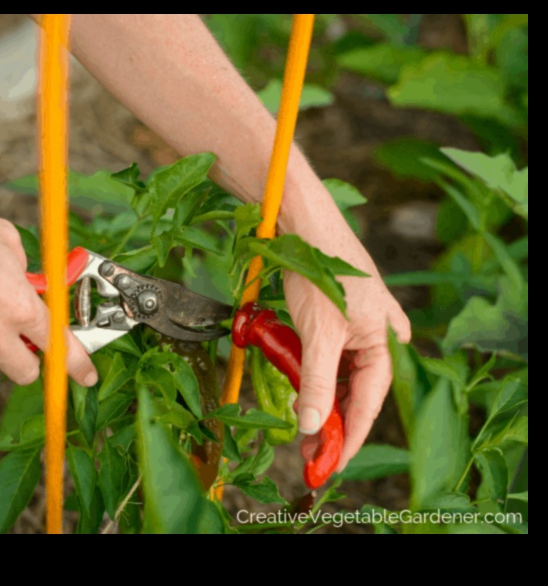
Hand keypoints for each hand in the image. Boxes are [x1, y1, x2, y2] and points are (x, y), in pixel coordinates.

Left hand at [283, 245, 410, 471]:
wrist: (303, 225)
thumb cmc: (319, 272)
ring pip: (340, 376)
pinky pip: (330, 357)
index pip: (368, 403)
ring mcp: (359, 328)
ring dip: (320, 398)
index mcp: (387, 342)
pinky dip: (314, 374)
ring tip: (302, 424)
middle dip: (332, 420)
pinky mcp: (338, 320)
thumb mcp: (317, 335)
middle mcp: (379, 338)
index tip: (331, 462)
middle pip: (355, 392)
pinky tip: (300, 388)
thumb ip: (314, 382)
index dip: (348, 435)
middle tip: (309, 450)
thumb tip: (310, 425)